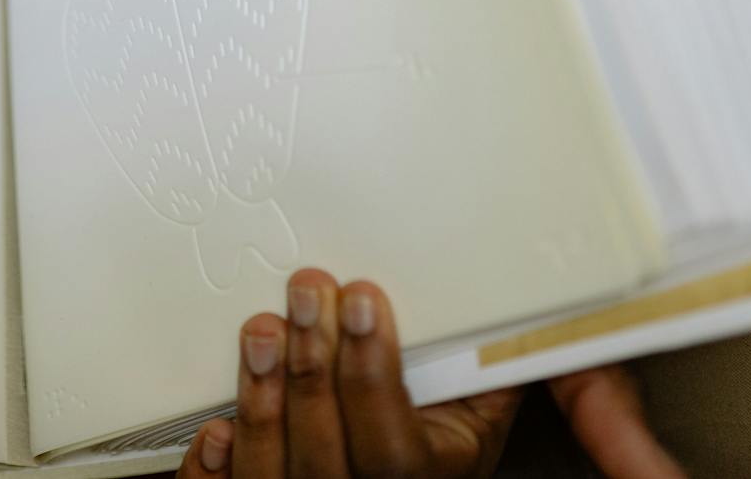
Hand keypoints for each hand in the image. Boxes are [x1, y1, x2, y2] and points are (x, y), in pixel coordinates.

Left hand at [178, 269, 683, 478]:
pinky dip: (216, 470)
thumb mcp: (490, 408)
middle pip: (328, 454)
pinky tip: (215, 426)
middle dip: (312, 365)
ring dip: (262, 400)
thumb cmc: (444, 438)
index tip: (364, 297)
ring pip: (275, 476)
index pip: (394, 448)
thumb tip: (535, 308)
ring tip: (260, 331)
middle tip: (305, 290)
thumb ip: (503, 365)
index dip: (372, 371)